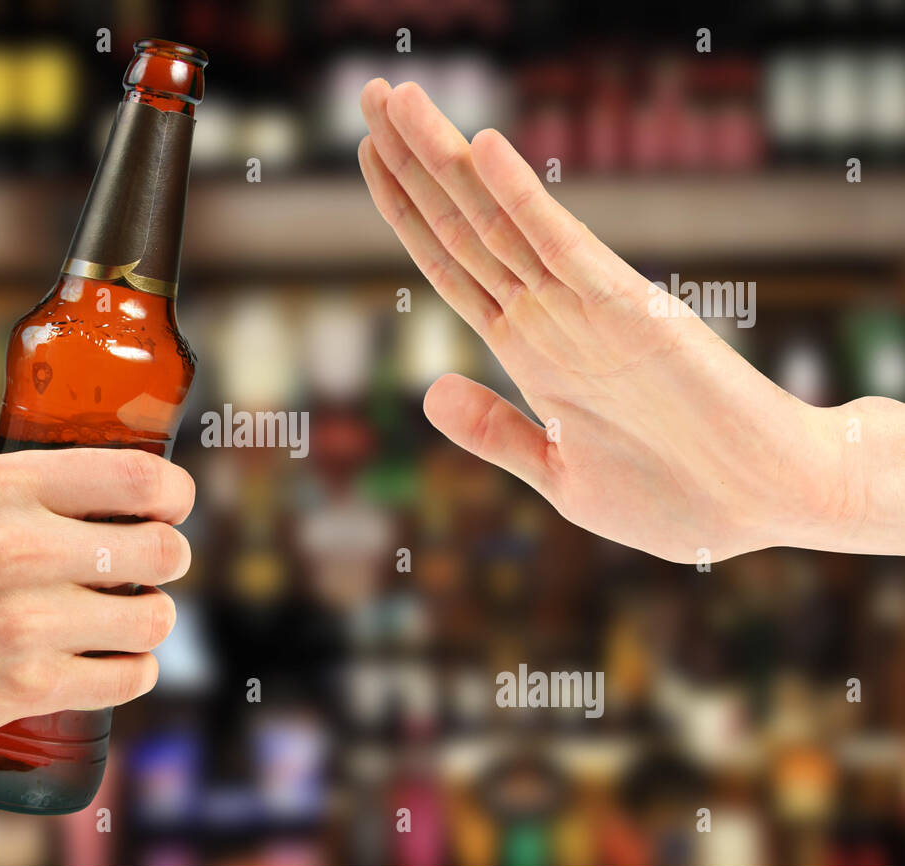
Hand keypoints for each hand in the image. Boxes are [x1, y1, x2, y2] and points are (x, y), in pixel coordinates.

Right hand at [0, 448, 194, 752]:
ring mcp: (25, 623)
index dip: (175, 494)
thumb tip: (90, 466)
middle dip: (168, 558)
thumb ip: (14, 469)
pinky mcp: (25, 687)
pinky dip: (135, 670)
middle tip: (151, 565)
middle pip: (162, 551)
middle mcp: (19, 549)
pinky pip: (129, 677)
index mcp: (1, 487)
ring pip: (154, 619)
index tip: (172, 505)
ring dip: (152, 618)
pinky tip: (118, 660)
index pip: (140, 480)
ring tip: (129, 616)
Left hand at [358, 78, 898, 562]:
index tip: (368, 153)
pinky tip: (485, 150)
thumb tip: (429, 391)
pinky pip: (565, 247)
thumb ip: (496, 431)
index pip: (449, 263)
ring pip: (498, 221)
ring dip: (445, 158)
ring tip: (398, 97)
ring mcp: (585, 309)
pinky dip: (523, 200)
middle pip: (462, 225)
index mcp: (526, 349)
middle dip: (412, 159)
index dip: (405, 208)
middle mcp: (548, 316)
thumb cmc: (672, 496)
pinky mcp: (631, 312)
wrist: (765, 505)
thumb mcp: (559, 473)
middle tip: (372, 92)